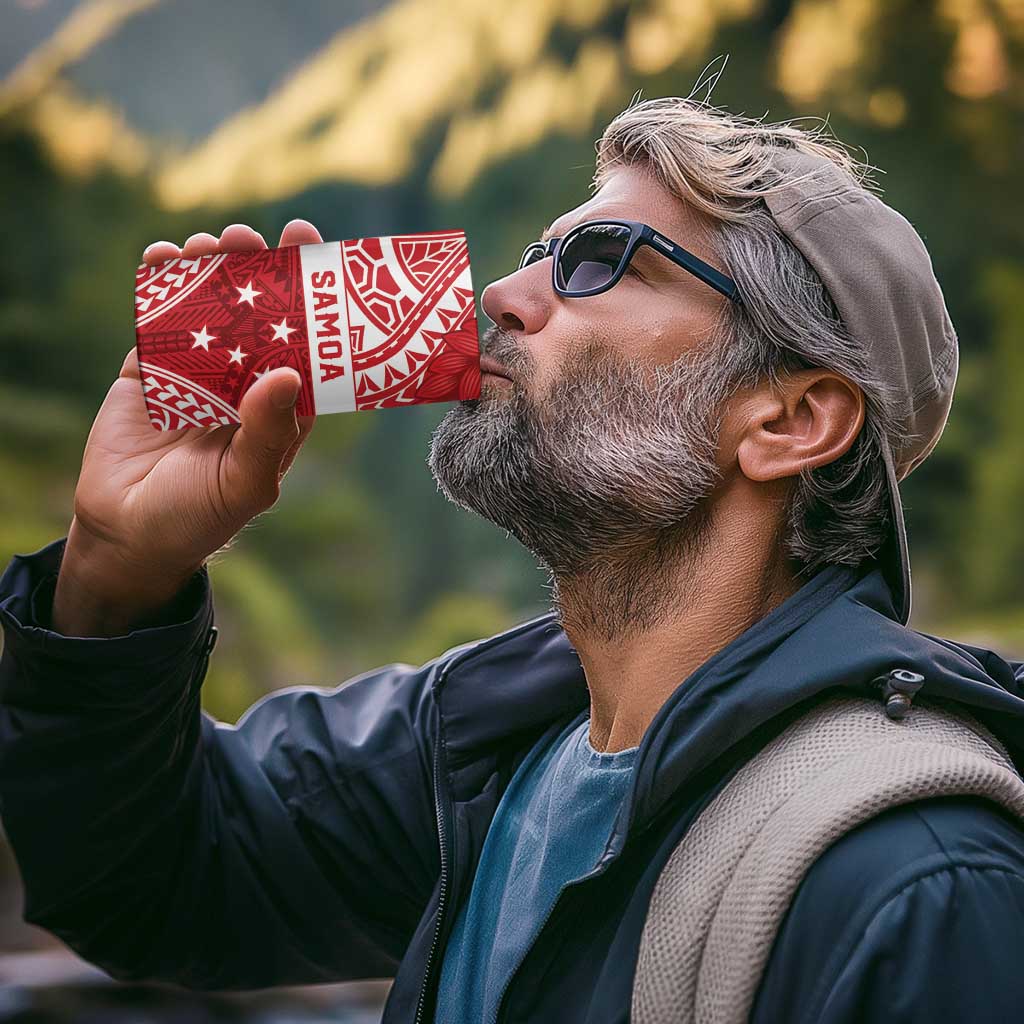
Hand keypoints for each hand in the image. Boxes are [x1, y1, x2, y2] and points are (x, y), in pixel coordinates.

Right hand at [53, 220, 322, 632]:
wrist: (126, 533)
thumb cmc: (200, 516)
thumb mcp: (245, 482)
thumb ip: (268, 432)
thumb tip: (288, 373)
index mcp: (280, 407)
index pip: (304, 344)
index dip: (309, 299)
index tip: (310, 250)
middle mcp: (244, 382)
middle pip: (257, 315)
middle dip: (256, 271)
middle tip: (251, 237)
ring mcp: (197, 372)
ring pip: (208, 308)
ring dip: (209, 270)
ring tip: (209, 243)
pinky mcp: (150, 369)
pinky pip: (157, 320)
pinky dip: (158, 287)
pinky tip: (162, 258)